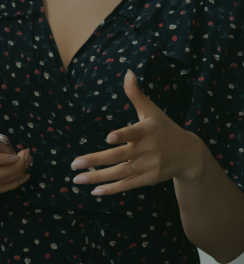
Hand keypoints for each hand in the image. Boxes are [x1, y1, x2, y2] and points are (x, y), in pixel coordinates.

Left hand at [70, 69, 205, 195]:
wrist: (189, 154)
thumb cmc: (164, 128)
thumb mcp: (151, 110)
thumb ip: (136, 94)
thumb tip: (127, 72)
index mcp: (147, 131)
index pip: (133, 133)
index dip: (122, 135)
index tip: (108, 138)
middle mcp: (147, 150)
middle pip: (119, 156)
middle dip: (96, 161)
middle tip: (74, 164)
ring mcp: (148, 166)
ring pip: (120, 173)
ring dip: (98, 178)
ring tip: (77, 179)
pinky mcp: (149, 179)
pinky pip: (128, 184)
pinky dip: (112, 189)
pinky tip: (94, 191)